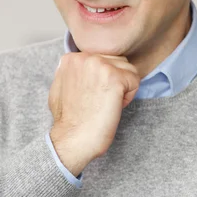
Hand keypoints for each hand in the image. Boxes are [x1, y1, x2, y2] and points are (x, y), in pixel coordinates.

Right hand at [48, 53, 139, 175]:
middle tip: (102, 101)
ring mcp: (100, 65)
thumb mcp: (61, 87)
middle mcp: (85, 57)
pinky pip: (135, 80)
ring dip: (123, 87)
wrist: (72, 139)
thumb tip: (79, 69)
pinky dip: (129, 97)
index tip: (93, 96)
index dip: (102, 80)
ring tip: (107, 103)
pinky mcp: (115, 78)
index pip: (103, 59)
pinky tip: (114, 107)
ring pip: (128, 69)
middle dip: (115, 81)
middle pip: (117, 61)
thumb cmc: (68, 120)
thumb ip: (72, 73)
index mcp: (72, 58)